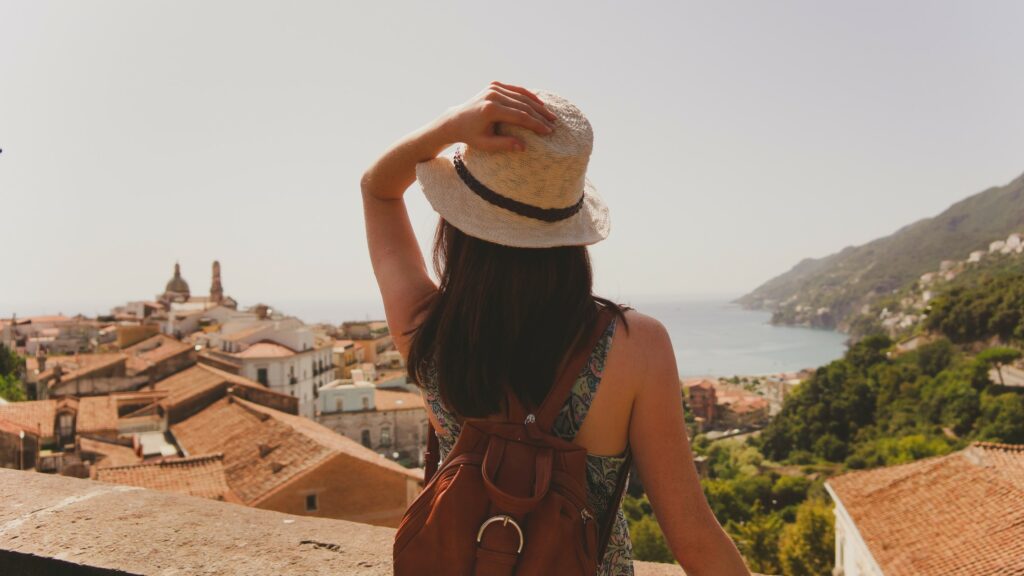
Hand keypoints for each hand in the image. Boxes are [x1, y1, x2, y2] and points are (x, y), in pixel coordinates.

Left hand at [439, 81, 557, 152]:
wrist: (456, 120)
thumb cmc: (471, 136)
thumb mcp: (486, 144)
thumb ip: (504, 144)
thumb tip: (523, 147)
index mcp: (490, 109)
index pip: (519, 116)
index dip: (535, 124)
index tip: (548, 131)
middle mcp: (492, 95)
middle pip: (523, 105)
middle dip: (540, 116)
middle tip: (553, 124)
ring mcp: (493, 87)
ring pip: (521, 96)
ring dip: (538, 106)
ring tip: (550, 115)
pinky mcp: (494, 84)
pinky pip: (516, 90)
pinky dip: (528, 96)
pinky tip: (540, 104)